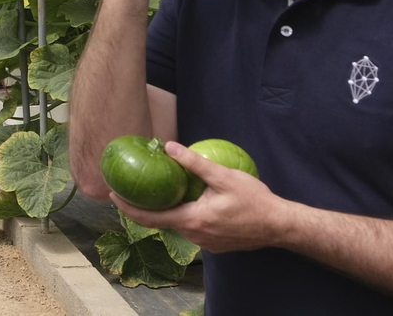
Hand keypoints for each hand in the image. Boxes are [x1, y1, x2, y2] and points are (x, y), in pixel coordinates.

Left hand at [111, 141, 289, 253]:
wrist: (280, 226)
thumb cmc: (254, 200)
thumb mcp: (224, 176)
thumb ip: (194, 163)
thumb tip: (169, 147)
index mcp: (193, 220)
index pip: (151, 217)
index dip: (128, 208)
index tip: (112, 195)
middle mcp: (195, 235)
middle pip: (163, 221)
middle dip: (146, 207)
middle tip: (132, 189)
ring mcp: (206, 243)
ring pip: (180, 224)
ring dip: (170, 210)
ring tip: (161, 191)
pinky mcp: (215, 244)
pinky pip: (194, 228)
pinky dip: (186, 215)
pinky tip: (190, 200)